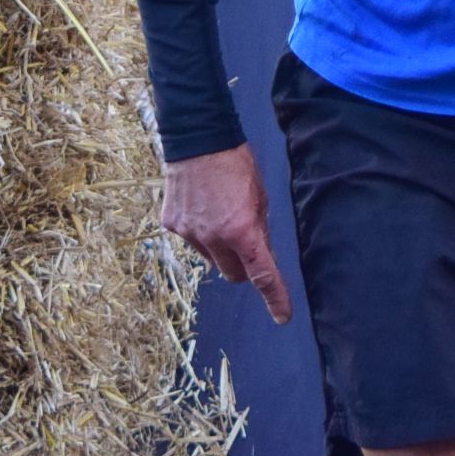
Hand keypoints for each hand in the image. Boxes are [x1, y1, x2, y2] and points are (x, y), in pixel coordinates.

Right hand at [161, 144, 291, 324]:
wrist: (198, 139)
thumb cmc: (236, 165)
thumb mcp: (260, 197)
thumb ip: (259, 229)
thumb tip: (260, 254)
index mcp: (242, 231)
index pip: (262, 275)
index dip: (275, 298)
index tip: (282, 316)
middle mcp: (214, 238)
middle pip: (234, 274)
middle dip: (244, 267)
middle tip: (247, 246)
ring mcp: (189, 234)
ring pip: (211, 260)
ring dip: (220, 249)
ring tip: (220, 216)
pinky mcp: (172, 226)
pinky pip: (191, 242)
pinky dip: (200, 233)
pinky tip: (201, 208)